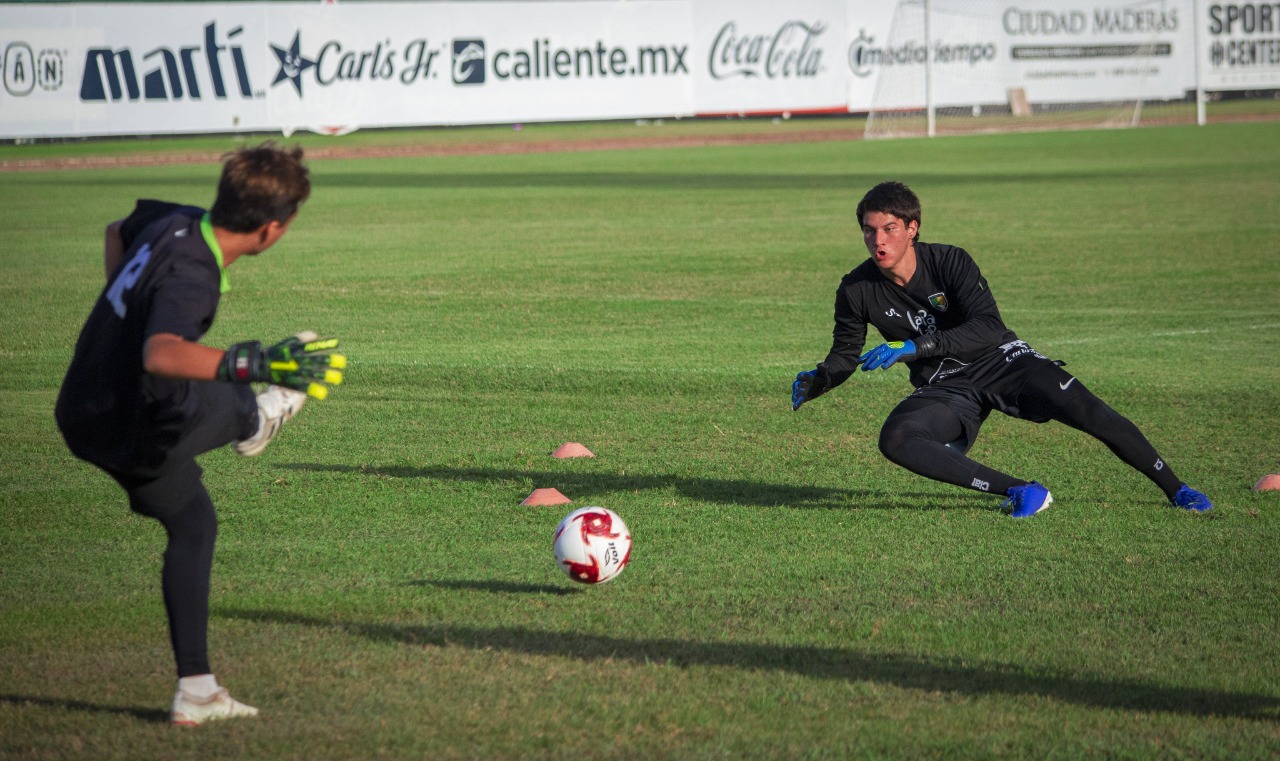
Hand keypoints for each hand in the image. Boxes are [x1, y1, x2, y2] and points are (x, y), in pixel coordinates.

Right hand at [219, 331, 346, 398]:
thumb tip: (315, 335)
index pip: (310, 345)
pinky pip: (301, 386)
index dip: (323, 344)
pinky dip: (312, 390)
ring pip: (310, 373)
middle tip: (343, 363)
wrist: (253, 366)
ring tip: (338, 378)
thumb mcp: (286, 344)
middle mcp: (293, 359)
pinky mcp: (287, 381)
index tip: (337, 343)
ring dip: (324, 376)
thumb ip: (300, 339)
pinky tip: (323, 393)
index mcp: (292, 349)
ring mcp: (290, 370)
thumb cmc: (273, 354)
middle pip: (313, 360)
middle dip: (328, 362)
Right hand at [792, 364, 829, 410]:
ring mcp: (801, 391)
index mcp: (805, 376)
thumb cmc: (822, 376)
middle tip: (798, 387)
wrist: (823, 384)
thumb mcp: (823, 372)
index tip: (802, 376)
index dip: (802, 376)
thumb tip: (822, 364)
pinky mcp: (802, 398)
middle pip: (797, 384)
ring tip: (794, 399)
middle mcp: (801, 383)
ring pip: (796, 393)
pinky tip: (794, 409)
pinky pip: (798, 401)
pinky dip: (796, 405)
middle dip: (798, 386)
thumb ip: (822, 368)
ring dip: (795, 396)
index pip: (801, 375)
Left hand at [859, 340, 915, 370]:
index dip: (865, 357)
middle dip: (868, 362)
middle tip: (862, 368)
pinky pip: (893, 358)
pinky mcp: (899, 353)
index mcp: (883, 347)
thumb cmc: (899, 352)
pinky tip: (884, 367)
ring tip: (870, 368)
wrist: (913, 348)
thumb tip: (871, 364)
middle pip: (875, 355)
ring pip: (882, 356)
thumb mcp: (889, 355)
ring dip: (875, 363)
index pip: (872, 352)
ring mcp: (893, 350)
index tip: (858, 362)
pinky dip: (888, 362)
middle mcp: (887, 347)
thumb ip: (881, 358)